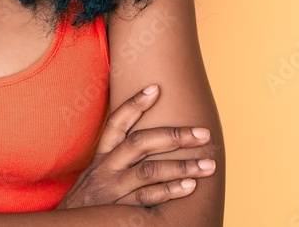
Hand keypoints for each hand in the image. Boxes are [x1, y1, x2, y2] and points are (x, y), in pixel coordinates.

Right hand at [56, 84, 214, 208]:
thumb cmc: (90, 202)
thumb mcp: (97, 176)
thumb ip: (118, 160)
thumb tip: (151, 142)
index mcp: (101, 157)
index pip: (116, 124)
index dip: (134, 104)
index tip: (156, 88)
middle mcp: (105, 169)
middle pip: (140, 143)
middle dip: (174, 136)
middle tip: (204, 134)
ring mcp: (112, 190)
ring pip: (149, 171)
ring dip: (181, 166)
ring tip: (208, 164)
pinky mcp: (118, 210)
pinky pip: (147, 198)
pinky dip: (170, 191)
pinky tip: (190, 186)